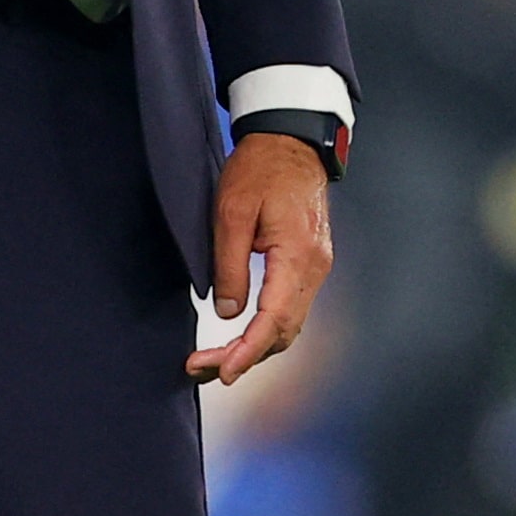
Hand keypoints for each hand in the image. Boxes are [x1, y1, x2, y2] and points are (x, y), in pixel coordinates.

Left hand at [186, 131, 332, 386]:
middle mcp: (314, 269)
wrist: (290, 142)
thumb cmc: (260, 169)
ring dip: (254, 348)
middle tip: (200, 368)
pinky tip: (241, 337)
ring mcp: (315, 268)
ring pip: (289, 324)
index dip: (248, 351)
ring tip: (213, 361)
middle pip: (284, 332)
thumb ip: (230, 264)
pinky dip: (266, 330)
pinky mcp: (308, 264)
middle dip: (244, 357)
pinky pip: (290, 308)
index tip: (222, 372)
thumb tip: (227, 312)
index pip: (275, 320)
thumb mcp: (232, 210)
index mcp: (297, 256)